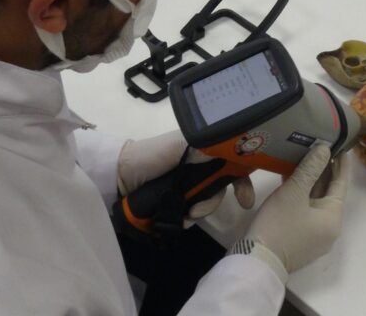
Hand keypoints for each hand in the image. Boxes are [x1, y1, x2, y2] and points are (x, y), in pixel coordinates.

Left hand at [117, 130, 255, 221]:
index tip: (245, 199)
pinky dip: (188, 219)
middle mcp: (199, 168)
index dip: (242, 179)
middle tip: (199, 210)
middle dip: (214, 201)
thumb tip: (229, 149)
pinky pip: (191, 214)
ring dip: (200, 211)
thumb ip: (204, 145)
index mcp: (203, 150)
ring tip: (185, 215)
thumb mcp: (177, 145)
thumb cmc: (150, 155)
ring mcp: (189, 187)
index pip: (232, 163)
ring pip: (207, 202)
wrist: (120, 175)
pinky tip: (180, 220)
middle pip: (220, 187)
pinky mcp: (177, 202)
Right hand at [233, 143, 348, 281]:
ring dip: (310, 181)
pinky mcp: (299, 239)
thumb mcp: (294, 192)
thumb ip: (311, 168)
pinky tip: (291, 178)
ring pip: (315, 201)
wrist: (256, 261)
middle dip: (323, 170)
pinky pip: (305, 210)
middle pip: (328, 193)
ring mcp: (314, 236)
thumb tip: (325, 149)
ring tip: (305, 156)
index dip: (340, 163)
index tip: (341, 144)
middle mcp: (329, 228)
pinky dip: (301, 194)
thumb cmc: (278, 225)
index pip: (341, 184)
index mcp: (333, 218)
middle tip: (321, 146)